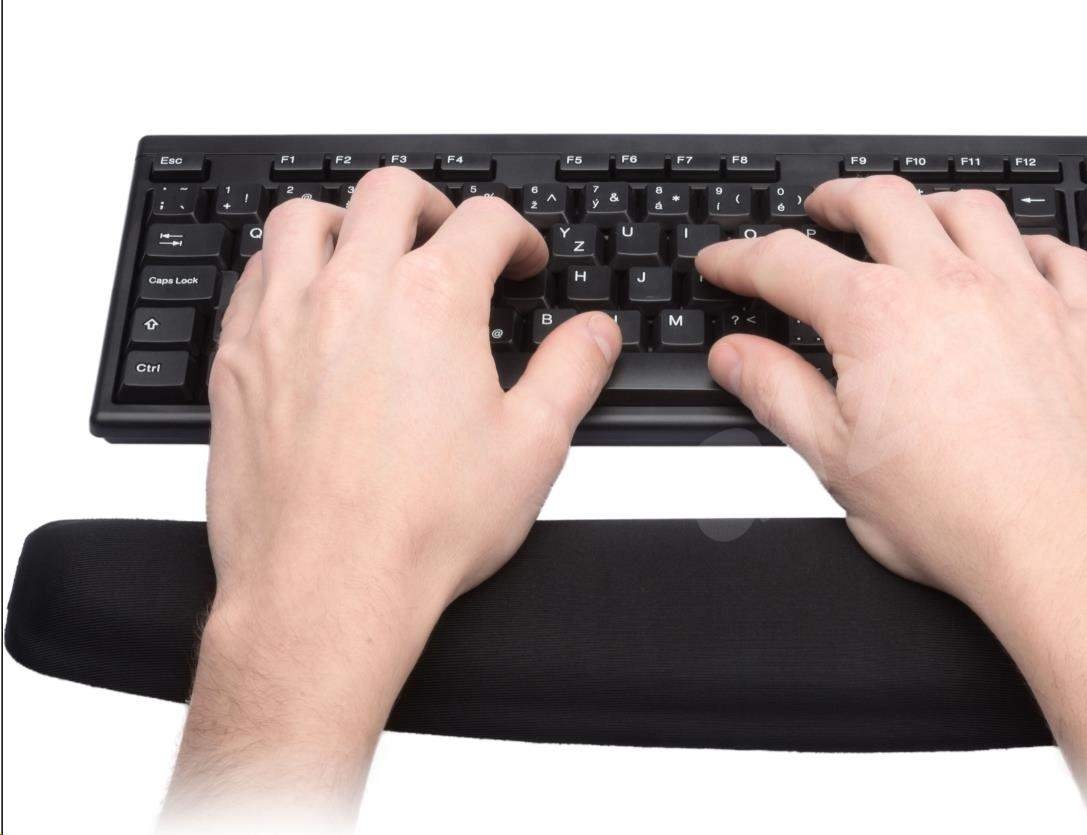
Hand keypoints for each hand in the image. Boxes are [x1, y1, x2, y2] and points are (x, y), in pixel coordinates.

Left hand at [207, 170, 618, 607]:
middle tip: (452, 236)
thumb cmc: (422, 527)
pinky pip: (251, 277)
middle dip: (433, 204)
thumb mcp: (533, 448)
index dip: (517, 234)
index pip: (483, 221)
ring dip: (347, 220)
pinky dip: (284, 269)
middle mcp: (352, 292)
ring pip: (304, 219)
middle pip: (390, 193)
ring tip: (369, 251)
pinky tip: (305, 303)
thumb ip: (572, 372)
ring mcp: (283, 321)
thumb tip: (594, 333)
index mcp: (433, 301)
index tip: (522, 261)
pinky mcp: (235, 361)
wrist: (327, 588)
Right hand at [699, 177, 1086, 824]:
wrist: (1070, 548)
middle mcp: (952, 286)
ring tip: (916, 219)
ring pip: (974, 209)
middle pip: (884, 202)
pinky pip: (1059, 254)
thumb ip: (779, 394)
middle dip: (839, 200)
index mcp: (878, 317)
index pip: (788, 262)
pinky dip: (1029, 246)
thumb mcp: (837, 464)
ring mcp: (1026, 296)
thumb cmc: (961, 519)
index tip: (725, 263)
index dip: (742, 258)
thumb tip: (736, 357)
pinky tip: (1019, 261)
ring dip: (932, 205)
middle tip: (821, 213)